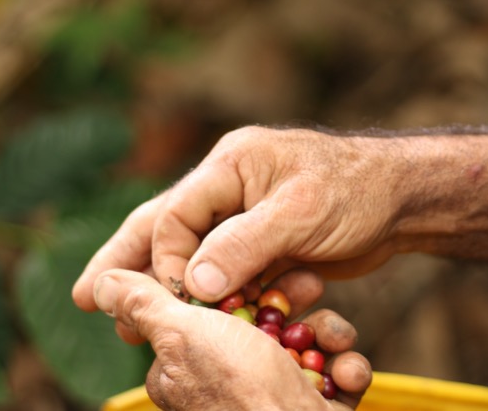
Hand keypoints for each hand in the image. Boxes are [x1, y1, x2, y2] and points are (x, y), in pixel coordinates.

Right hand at [74, 126, 404, 305]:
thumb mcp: (302, 212)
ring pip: (192, 256)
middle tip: (86, 298)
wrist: (402, 201)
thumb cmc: (357, 190)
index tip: (178, 299)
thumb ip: (245, 244)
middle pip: (165, 228)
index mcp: (231, 165)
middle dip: (127, 264)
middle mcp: (230, 188)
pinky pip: (227, 273)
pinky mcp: (265, 244)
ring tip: (127, 321)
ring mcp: (245, 217)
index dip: (167, 259)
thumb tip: (192, 286)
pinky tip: (194, 319)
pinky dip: (213, 298)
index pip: (176, 214)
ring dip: (166, 288)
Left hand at [92, 268, 372, 409]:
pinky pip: (335, 377)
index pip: (215, 309)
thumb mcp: (184, 334)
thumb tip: (102, 283)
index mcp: (190, 366)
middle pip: (267, 322)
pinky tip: (346, 374)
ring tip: (335, 342)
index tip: (266, 270)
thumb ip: (145, 305)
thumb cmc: (241, 392)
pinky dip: (346, 372)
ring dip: (328, 337)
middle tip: (313, 289)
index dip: (243, 285)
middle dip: (296, 306)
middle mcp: (230, 383)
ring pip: (308, 345)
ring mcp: (274, 399)